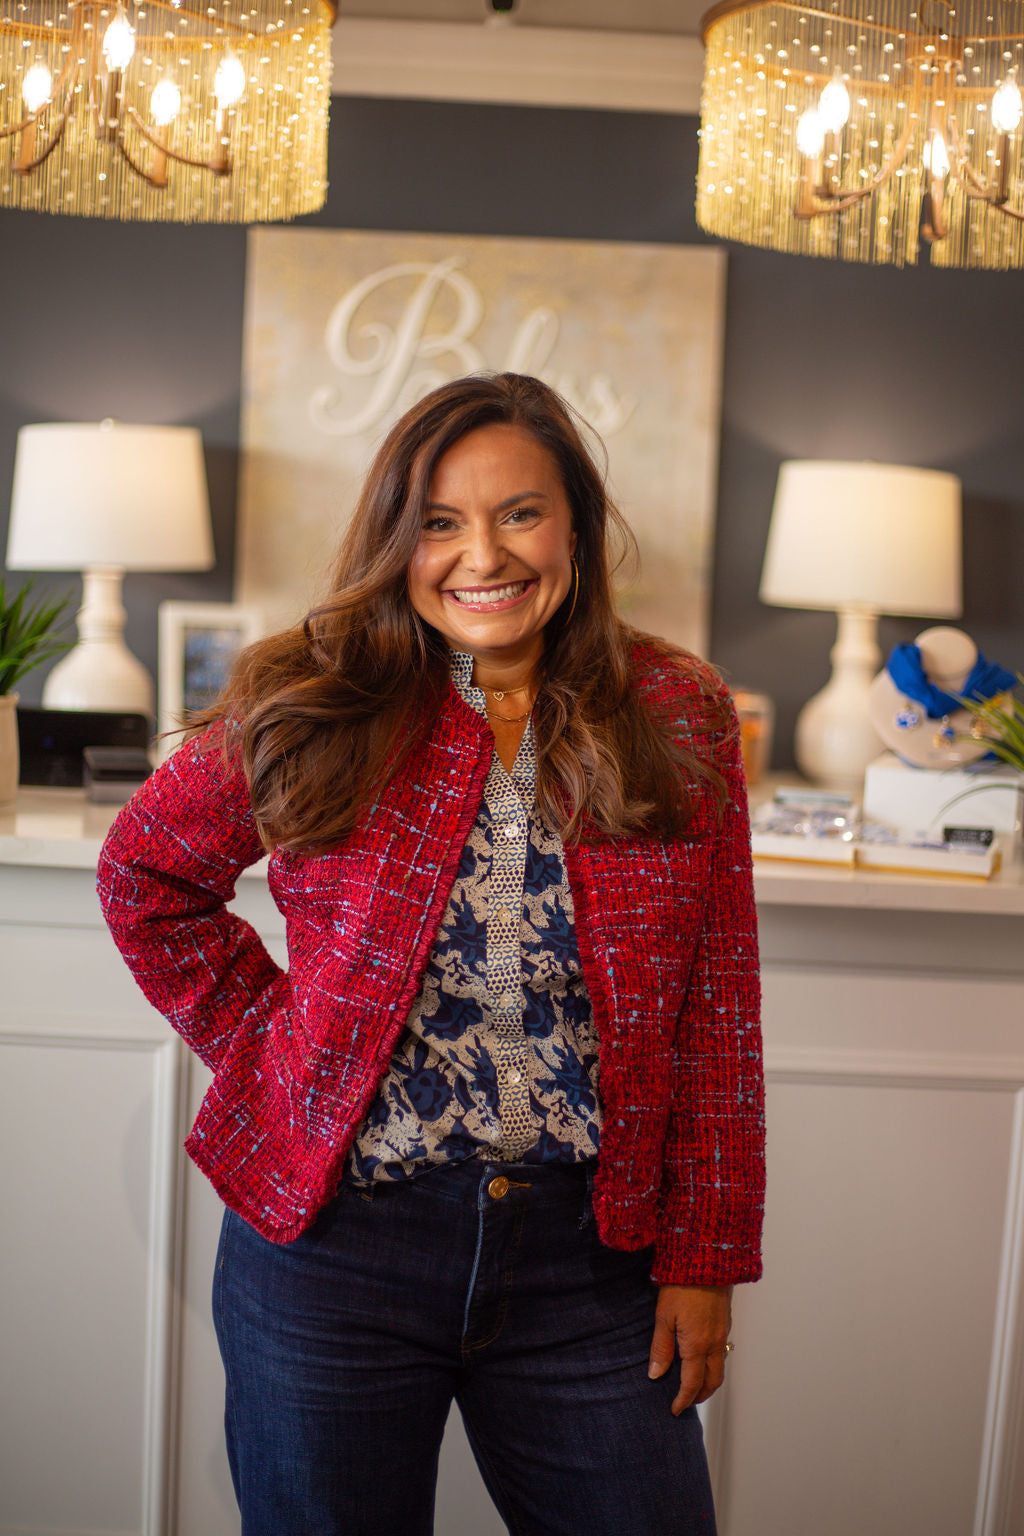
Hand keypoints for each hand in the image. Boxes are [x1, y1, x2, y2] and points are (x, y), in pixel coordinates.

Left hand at [648, 1284, 732, 1413]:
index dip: (683, 1400)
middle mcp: (714, 1343)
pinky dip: (714, 1363)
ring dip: (709, 1380)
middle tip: (687, 1401)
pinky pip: (723, 1350)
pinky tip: (703, 1356)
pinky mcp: (726, 1320)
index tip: (675, 1409)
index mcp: (697, 1346)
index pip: (692, 1384)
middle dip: (701, 1396)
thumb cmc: (682, 1285)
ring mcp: (723, 1332)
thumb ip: (661, 1348)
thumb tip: (656, 1375)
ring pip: (720, 1367)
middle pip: (713, 1381)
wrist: (707, 1259)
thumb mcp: (664, 1317)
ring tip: (695, 1383)